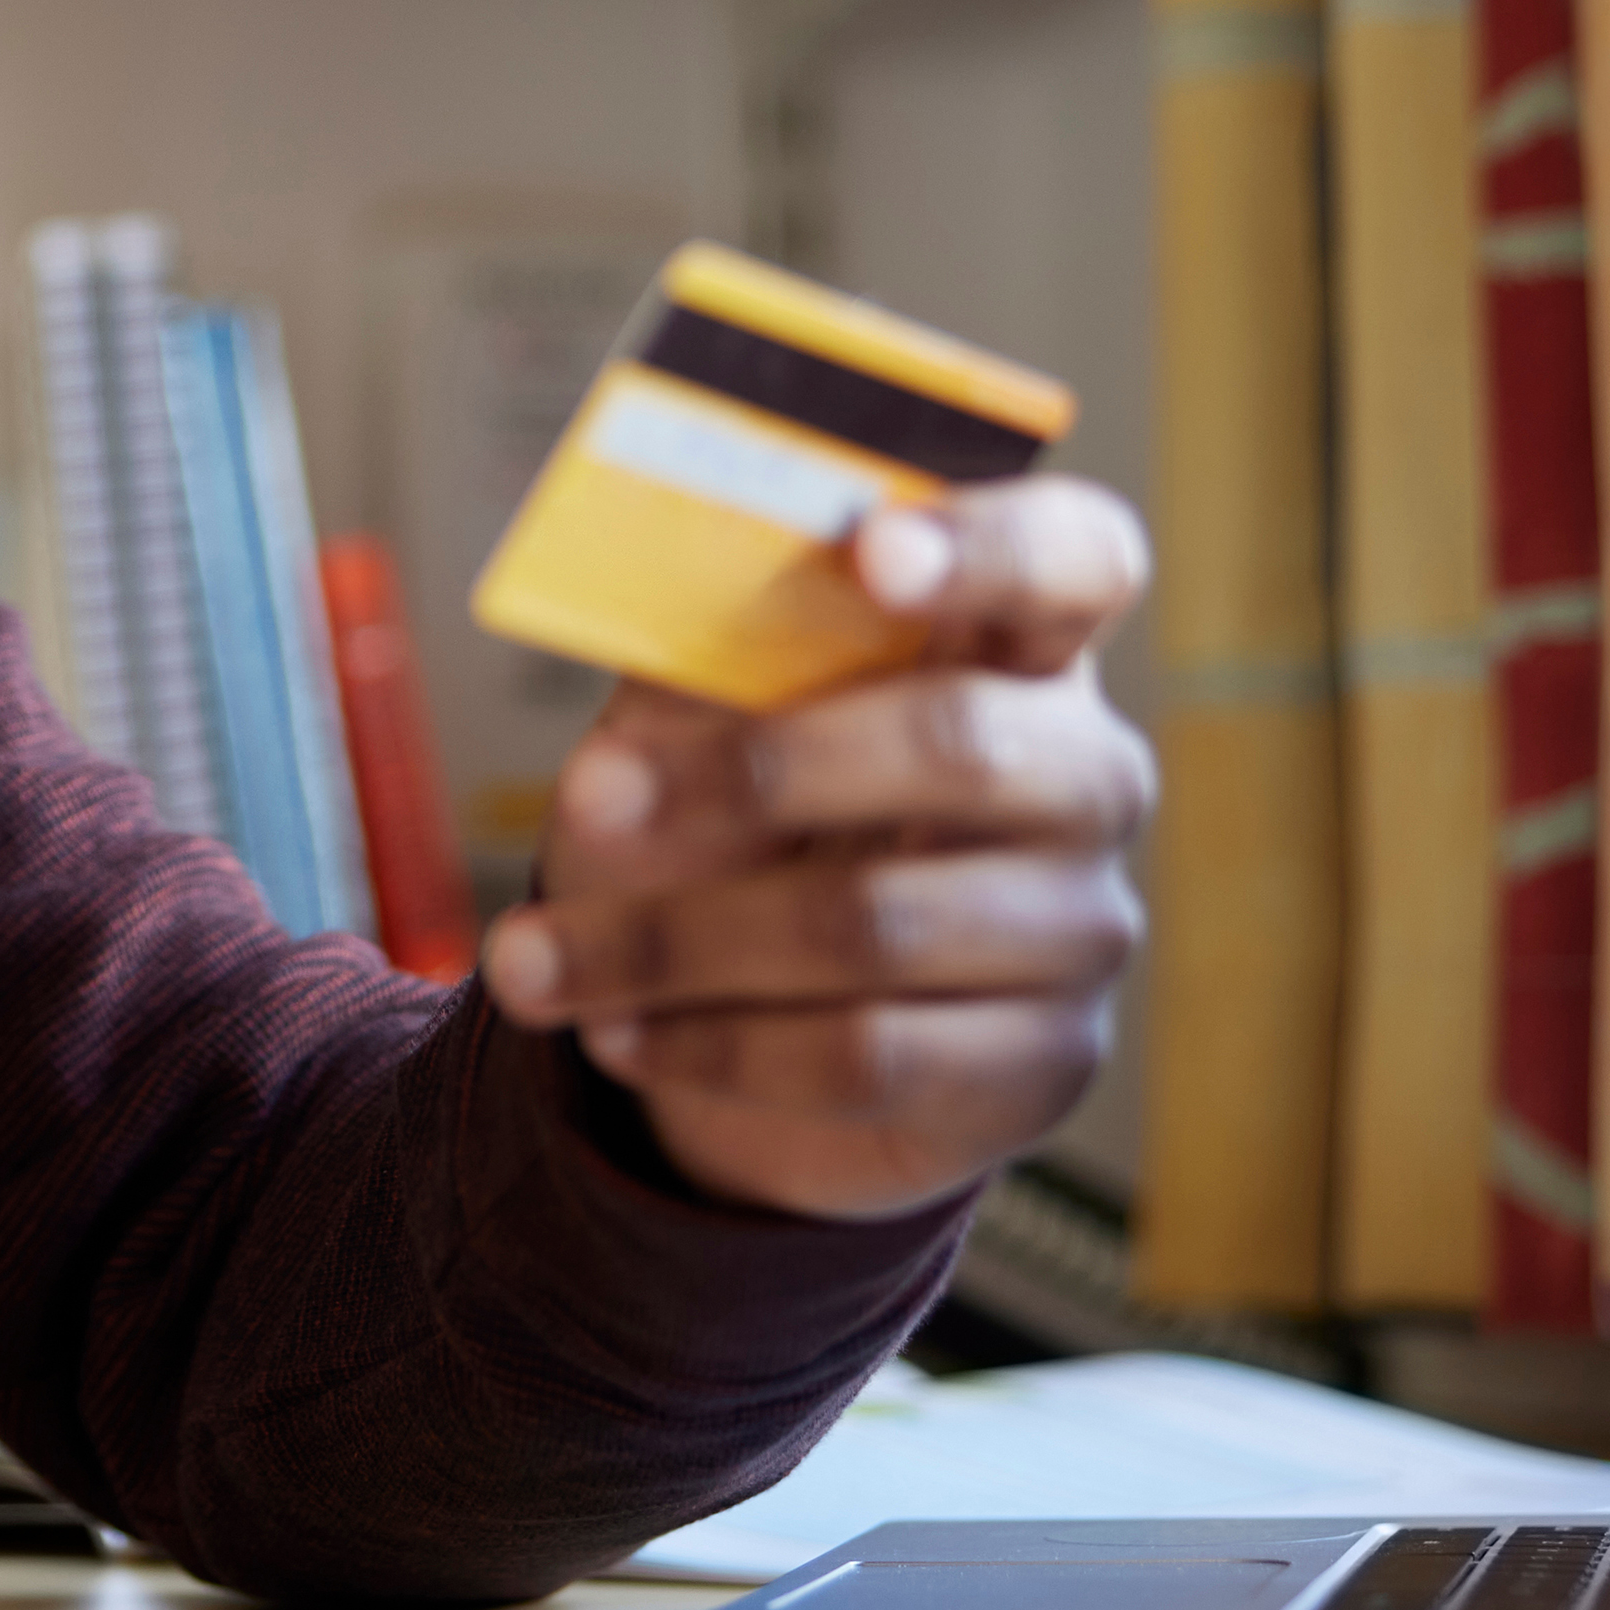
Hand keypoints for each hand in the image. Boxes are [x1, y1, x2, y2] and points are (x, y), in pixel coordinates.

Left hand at [476, 477, 1154, 1221]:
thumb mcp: (697, 712)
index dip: (991, 544)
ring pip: (876, 923)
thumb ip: (710, 639)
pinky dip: (714, 1049)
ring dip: (671, 944)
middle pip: (961, 744)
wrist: (729, 1021)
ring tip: (529, 960)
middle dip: (753, 770)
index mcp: (1014, 641)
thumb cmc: (725, 817)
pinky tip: (619, 1034)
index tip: (871, 550)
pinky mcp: (1040, 1065)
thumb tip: (663, 577)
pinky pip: (870, 1056)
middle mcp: (1080, 774)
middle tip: (586, 796)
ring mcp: (1077, 926)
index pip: (1076, 557)